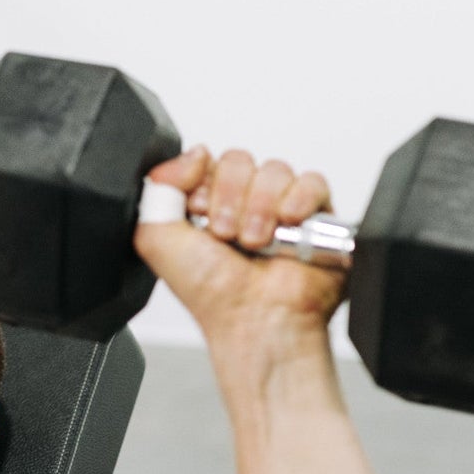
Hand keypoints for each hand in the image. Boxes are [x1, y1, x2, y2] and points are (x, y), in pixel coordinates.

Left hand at [133, 147, 347, 338]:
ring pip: (274, 170)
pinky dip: (298, 198)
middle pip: (239, 161)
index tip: (197, 211)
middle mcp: (243, 205)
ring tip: (255, 242)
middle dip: (229, 196)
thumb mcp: (157, 239)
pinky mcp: (316, 216)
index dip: (201, 182)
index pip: (206, 162)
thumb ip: (159, 189)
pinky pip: (312, 181)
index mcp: (206, 207)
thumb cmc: (211, 292)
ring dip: (260, 205)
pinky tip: (287, 222)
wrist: (253, 318)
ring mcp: (280, 209)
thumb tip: (190, 155)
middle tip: (226, 234)